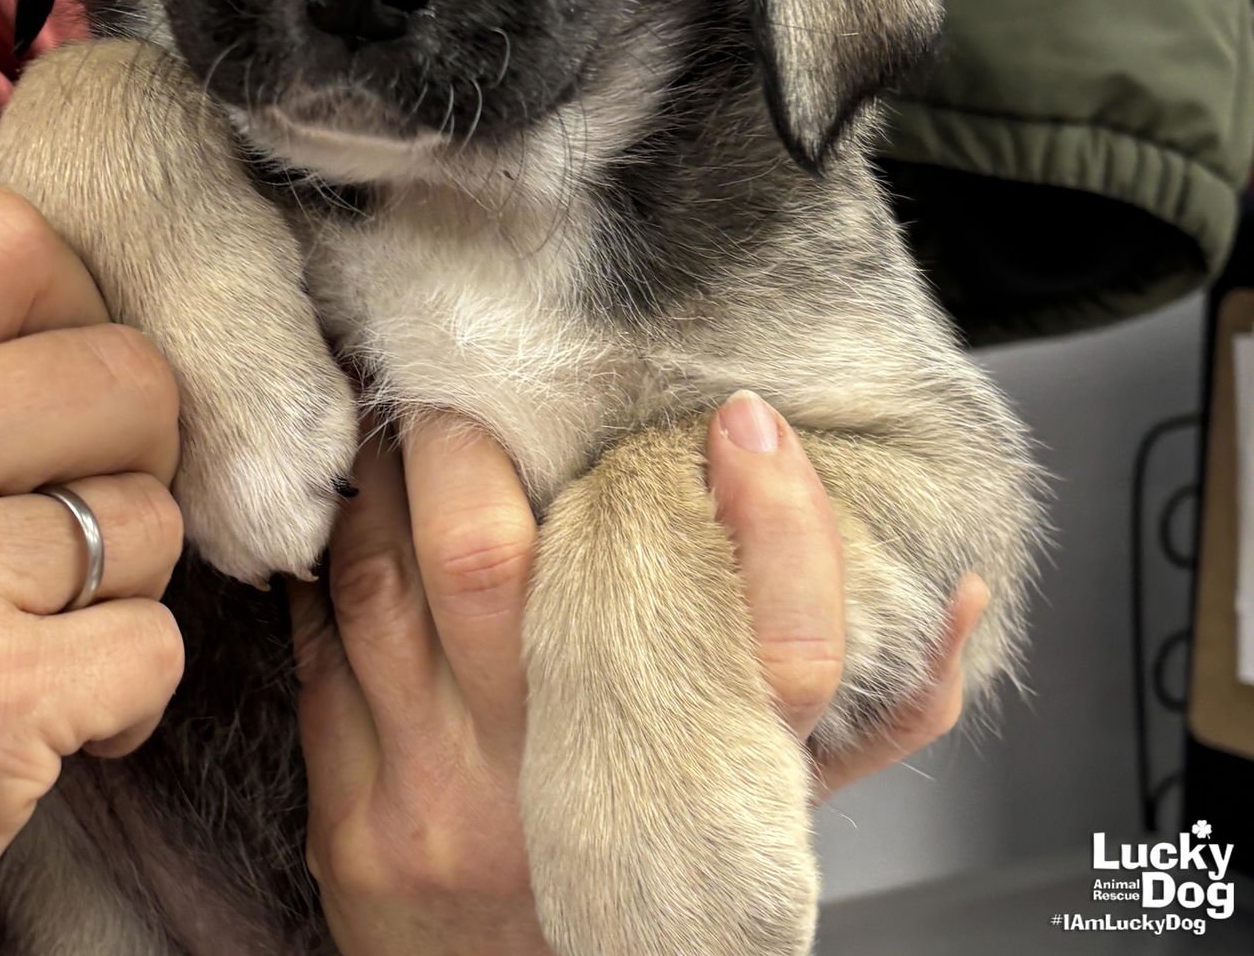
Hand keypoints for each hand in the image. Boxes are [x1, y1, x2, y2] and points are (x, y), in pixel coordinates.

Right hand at [0, 188, 184, 955]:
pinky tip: (51, 722)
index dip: (76, 300)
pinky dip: (129, 692)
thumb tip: (99, 314)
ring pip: (156, 514)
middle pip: (124, 370)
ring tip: (31, 637)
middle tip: (68, 529)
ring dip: (124, 584)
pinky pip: (161, 639)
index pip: (4, 237)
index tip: (62, 383)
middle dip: (133, 455)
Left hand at [293, 400, 986, 955]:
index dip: (768, 525)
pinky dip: (330, 561)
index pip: (767, 645)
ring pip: (383, 583)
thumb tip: (953, 595)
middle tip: (467, 377)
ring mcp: (438, 802)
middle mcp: (556, 783)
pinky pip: (323, 650)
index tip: (750, 424)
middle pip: (487, 560)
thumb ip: (873, 714)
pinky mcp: (356, 826)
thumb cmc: (665, 900)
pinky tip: (348, 512)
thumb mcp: (776, 817)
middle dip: (461, 441)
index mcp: (684, 778)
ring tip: (399, 422)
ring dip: (378, 481)